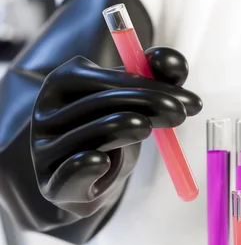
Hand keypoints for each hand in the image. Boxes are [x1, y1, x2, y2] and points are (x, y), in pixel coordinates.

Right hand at [31, 47, 201, 216]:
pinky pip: (68, 172)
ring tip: (147, 127)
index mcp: (67, 81)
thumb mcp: (132, 101)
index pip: (113, 78)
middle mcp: (48, 110)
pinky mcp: (50, 183)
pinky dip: (83, 166)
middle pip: (101, 102)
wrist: (86, 180)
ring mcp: (44, 147)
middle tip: (180, 113)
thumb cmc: (110, 131)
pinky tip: (101, 161)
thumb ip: (155, 77)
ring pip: (90, 134)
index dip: (155, 85)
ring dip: (121, 127)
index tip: (192, 101)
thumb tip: (175, 62)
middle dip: (147, 103)